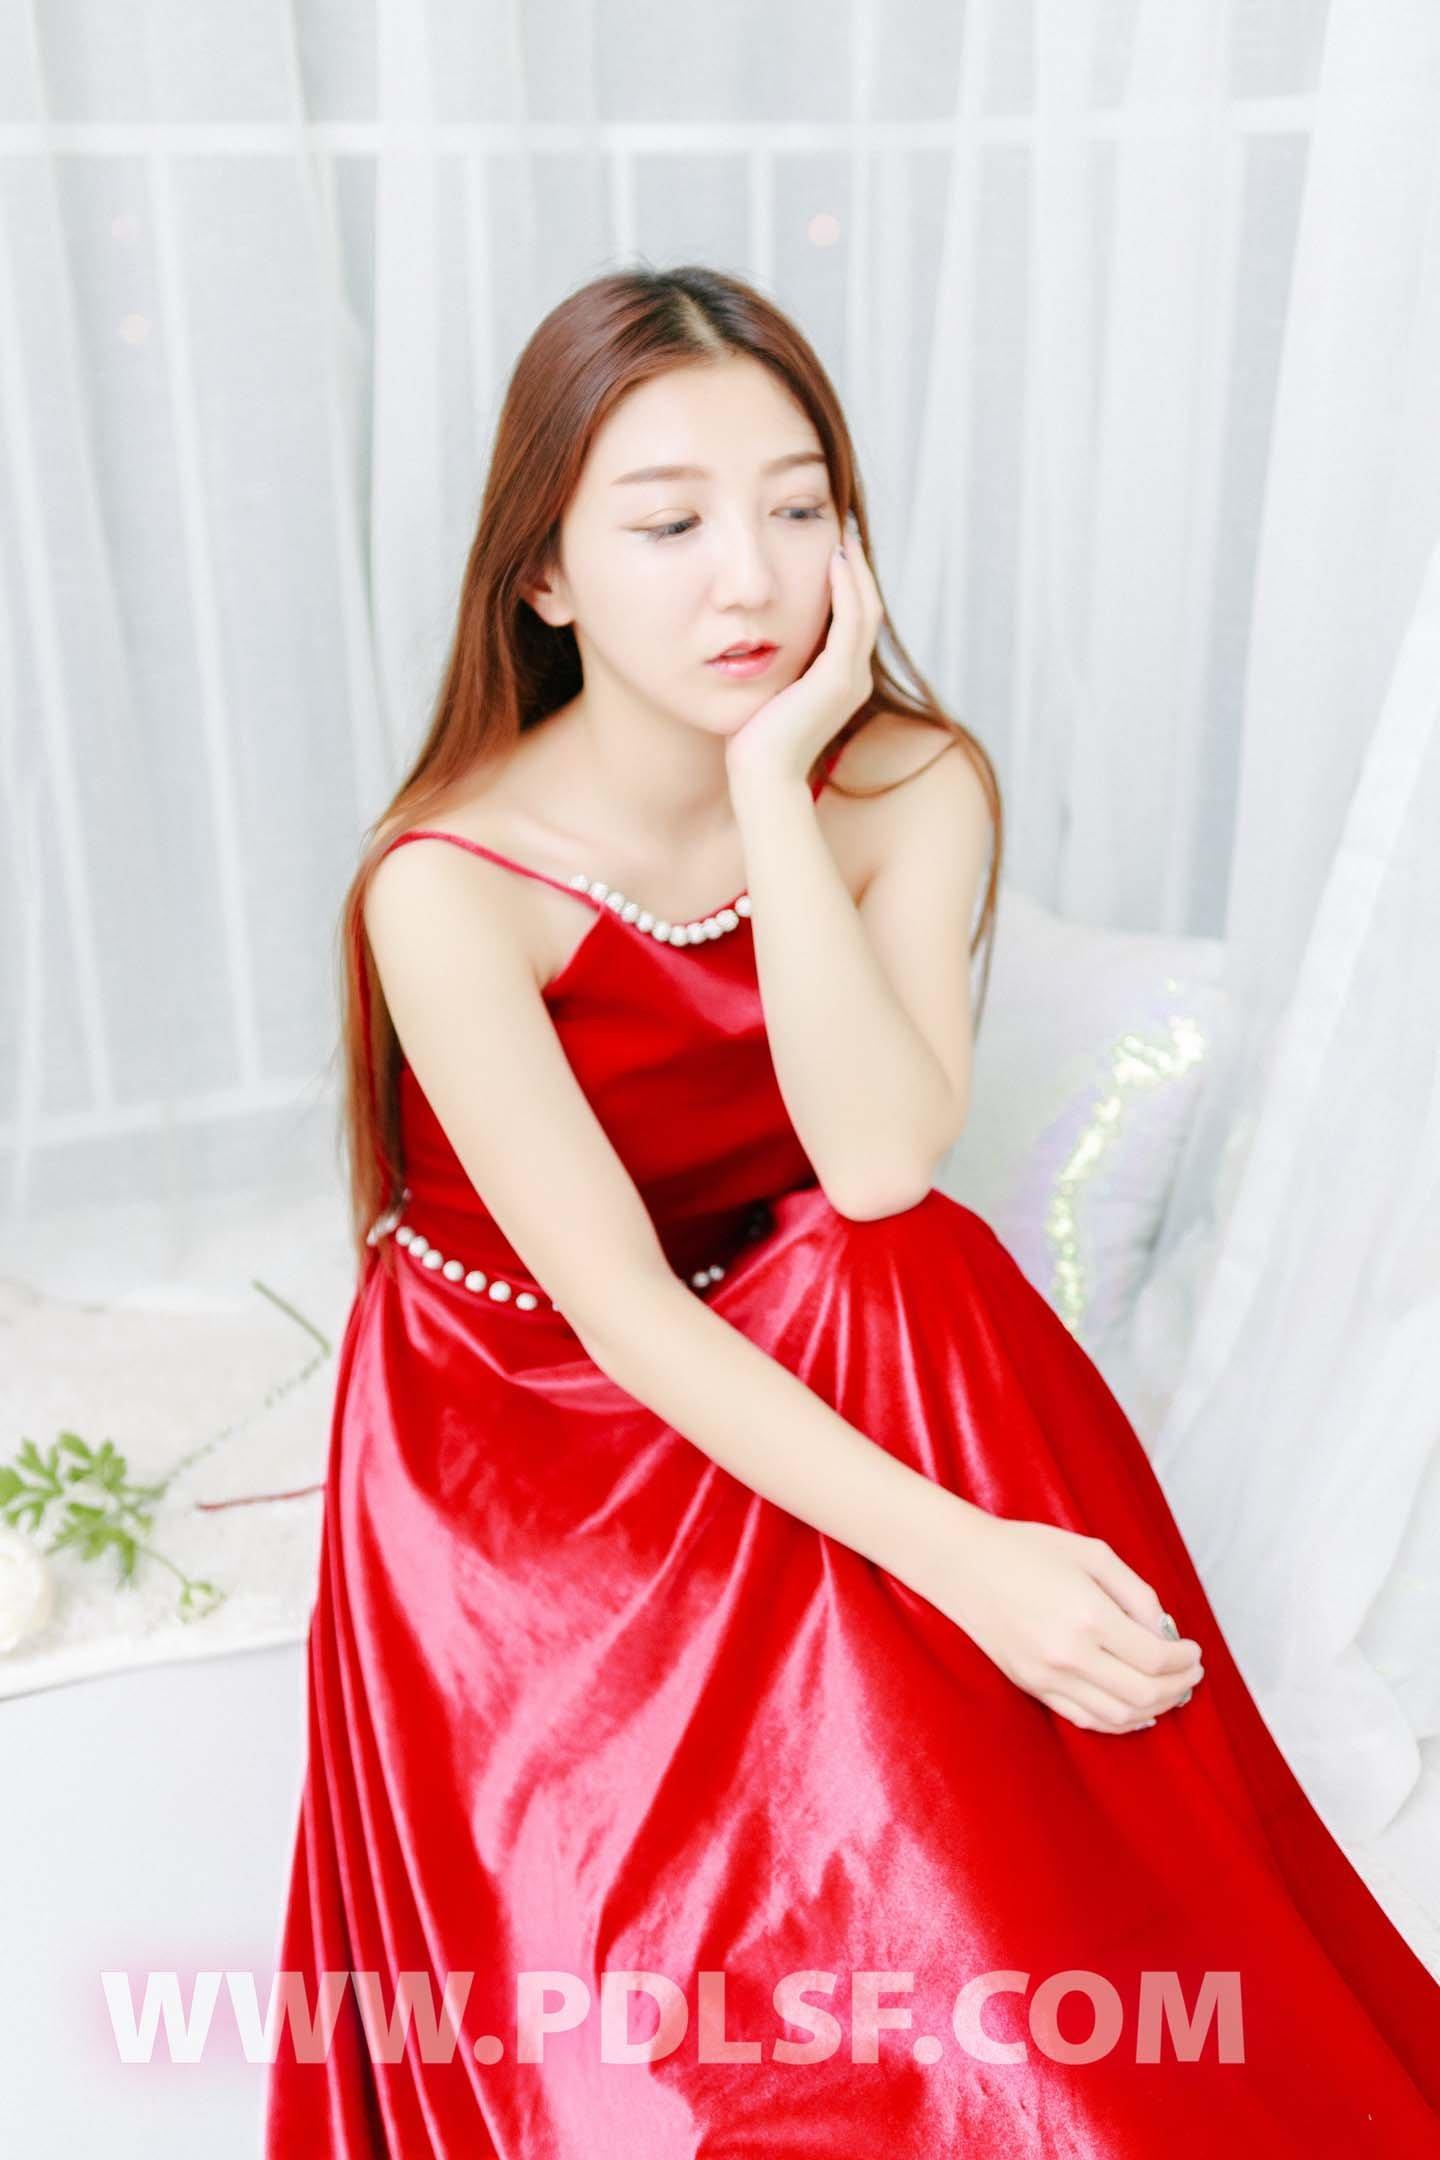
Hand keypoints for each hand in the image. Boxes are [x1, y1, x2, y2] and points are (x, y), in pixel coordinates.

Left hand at [723, 510, 883, 793]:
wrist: (760, 776)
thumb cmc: (755, 740)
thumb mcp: (769, 691)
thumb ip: (777, 664)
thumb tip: (755, 637)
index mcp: (841, 681)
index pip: (854, 621)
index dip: (849, 584)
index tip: (835, 549)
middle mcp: (854, 678)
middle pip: (867, 609)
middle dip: (857, 570)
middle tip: (846, 531)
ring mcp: (850, 679)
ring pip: (865, 610)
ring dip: (855, 571)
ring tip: (844, 536)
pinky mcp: (837, 680)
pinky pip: (850, 622)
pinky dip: (846, 588)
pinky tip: (835, 560)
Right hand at [911, 1503, 1204, 1733]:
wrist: (964, 1566)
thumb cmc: (1028, 1550)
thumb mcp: (1092, 1553)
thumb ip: (1135, 1591)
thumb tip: (1164, 1630)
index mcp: (1088, 1615)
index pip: (1155, 1657)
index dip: (1185, 1659)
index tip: (1194, 1650)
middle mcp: (1070, 1654)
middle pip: (1144, 1693)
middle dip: (1179, 1687)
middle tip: (1191, 1673)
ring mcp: (1049, 1676)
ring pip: (1119, 1715)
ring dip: (1155, 1708)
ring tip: (1171, 1692)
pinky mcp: (1034, 1687)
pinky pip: (1088, 1719)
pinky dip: (1121, 1722)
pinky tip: (1138, 1711)